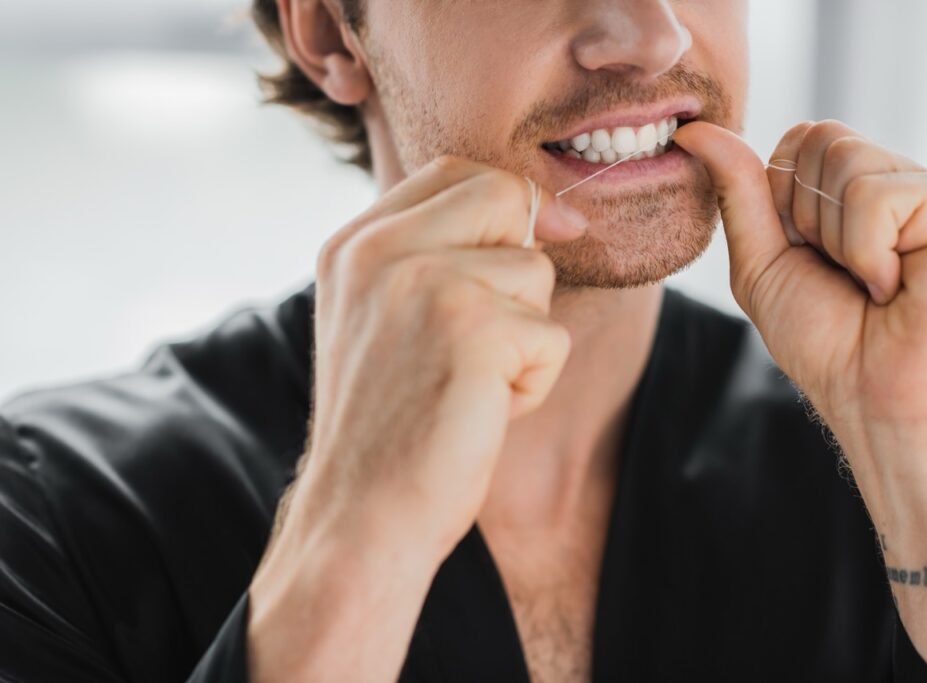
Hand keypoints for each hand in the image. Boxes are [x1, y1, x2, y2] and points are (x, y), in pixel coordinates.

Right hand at [247, 157, 587, 681]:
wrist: (362, 516)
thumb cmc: (390, 424)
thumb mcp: (387, 319)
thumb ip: (440, 255)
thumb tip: (550, 213)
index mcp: (353, 244)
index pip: (455, 172)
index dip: (507, 201)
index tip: (541, 236)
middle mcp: (379, 250)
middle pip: (505, 196)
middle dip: (522, 262)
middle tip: (492, 333)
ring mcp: (424, 282)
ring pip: (536, 272)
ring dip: (523, 337)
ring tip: (470, 385)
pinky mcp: (472, 326)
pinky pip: (551, 335)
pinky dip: (533, 382)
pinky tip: (482, 412)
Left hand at [674, 121, 926, 680]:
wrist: (878, 397)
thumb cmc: (826, 343)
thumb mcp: (762, 264)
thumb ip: (737, 191)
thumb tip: (695, 129)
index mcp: (842, 193)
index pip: (793, 141)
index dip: (780, 197)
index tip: (804, 254)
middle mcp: (885, 180)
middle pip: (815, 138)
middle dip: (805, 216)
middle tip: (841, 273)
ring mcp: (922, 187)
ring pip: (843, 157)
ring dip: (835, 237)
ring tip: (871, 282)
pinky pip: (877, 191)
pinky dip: (868, 249)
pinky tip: (895, 284)